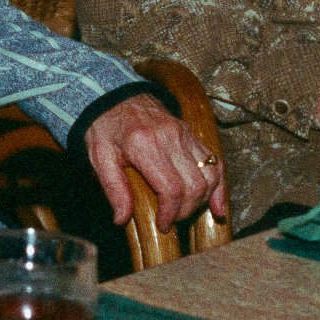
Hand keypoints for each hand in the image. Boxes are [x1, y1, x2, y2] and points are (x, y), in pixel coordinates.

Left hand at [83, 94, 225, 228]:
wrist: (113, 94)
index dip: (170, 213)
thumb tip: (121, 219)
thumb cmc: (104, 126)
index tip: (162, 224)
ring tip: (187, 211)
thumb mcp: (100, 156)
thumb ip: (113, 188)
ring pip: (210, 174)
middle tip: (172, 220)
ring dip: (203, 199)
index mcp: (144, 145)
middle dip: (186, 210)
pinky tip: (217, 205)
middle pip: (194, 185)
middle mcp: (170, 138)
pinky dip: (219, 185)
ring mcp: (184, 134)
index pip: (171, 188)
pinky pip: (214, 161)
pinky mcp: (191, 133)